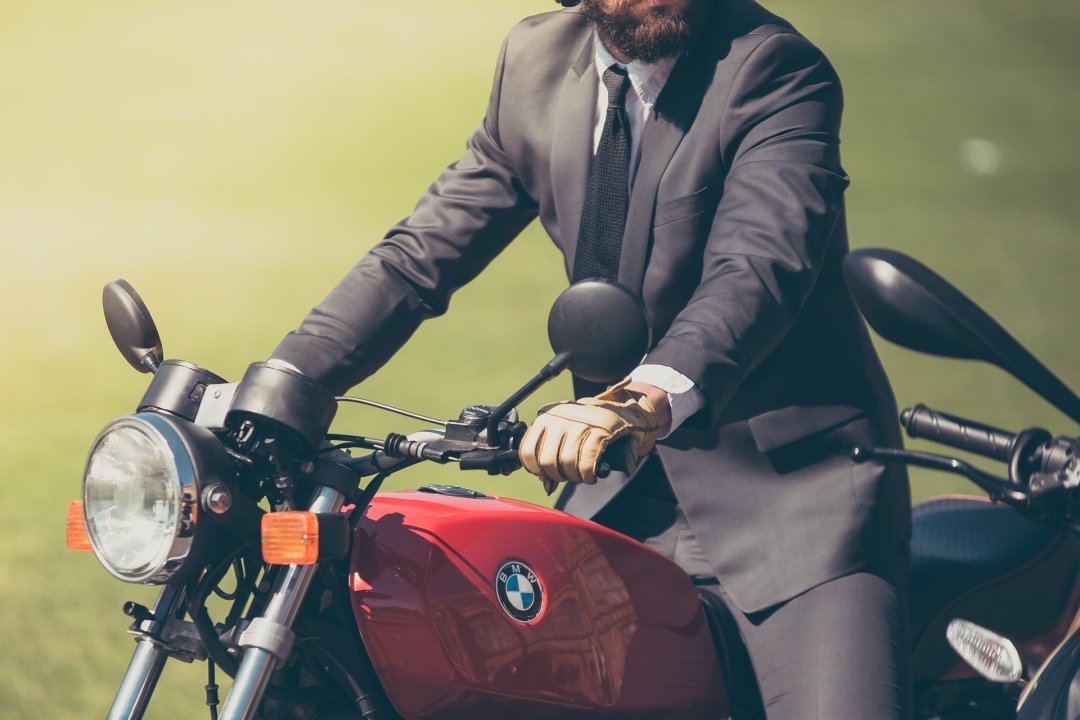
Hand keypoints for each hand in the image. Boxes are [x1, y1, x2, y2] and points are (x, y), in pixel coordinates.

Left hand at [519, 379, 657, 493]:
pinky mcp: (601, 429)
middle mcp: (560, 416)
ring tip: (581, 475)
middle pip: (546, 460)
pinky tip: (591, 476)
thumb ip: (551, 453)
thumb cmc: (593, 425)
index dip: (536, 470)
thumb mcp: (567, 433)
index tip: (546, 476)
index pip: (528, 450)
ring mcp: (581, 421)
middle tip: (569, 476)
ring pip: (566, 462)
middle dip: (557, 476)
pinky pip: (587, 462)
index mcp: (547, 416)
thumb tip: (544, 481)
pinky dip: (588, 475)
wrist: (626, 409)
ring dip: (574, 477)